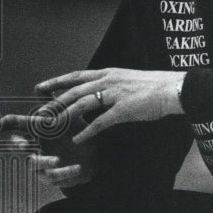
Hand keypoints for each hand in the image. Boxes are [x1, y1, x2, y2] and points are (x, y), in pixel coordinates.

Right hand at [0, 112, 97, 188]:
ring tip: (57, 159)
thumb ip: (53, 103)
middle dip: (20, 146)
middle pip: (20, 148)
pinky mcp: (52, 177)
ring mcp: (41, 164)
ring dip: (45, 162)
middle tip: (23, 144)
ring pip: (36, 164)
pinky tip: (78, 168)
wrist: (92, 157)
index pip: (17, 126)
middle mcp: (34, 148)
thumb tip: (37, 87)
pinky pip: (55, 177)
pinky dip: (66, 172)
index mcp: (34, 131)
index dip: (6, 126)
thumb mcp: (67, 117)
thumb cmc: (73, 135)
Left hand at [34, 68, 185, 143]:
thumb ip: (111, 85)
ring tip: (53, 126)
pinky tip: (78, 139)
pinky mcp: (124, 109)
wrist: (173, 88)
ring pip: (83, 104)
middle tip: (39, 111)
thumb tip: (98, 92)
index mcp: (108, 73)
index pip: (76, 76)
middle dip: (54, 101)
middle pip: (74, 90)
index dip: (56, 81)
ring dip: (66, 115)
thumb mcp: (127, 79)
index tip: (40, 87)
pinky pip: (101, 121)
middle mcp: (108, 80)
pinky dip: (88, 131)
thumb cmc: (154, 86)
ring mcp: (115, 94)